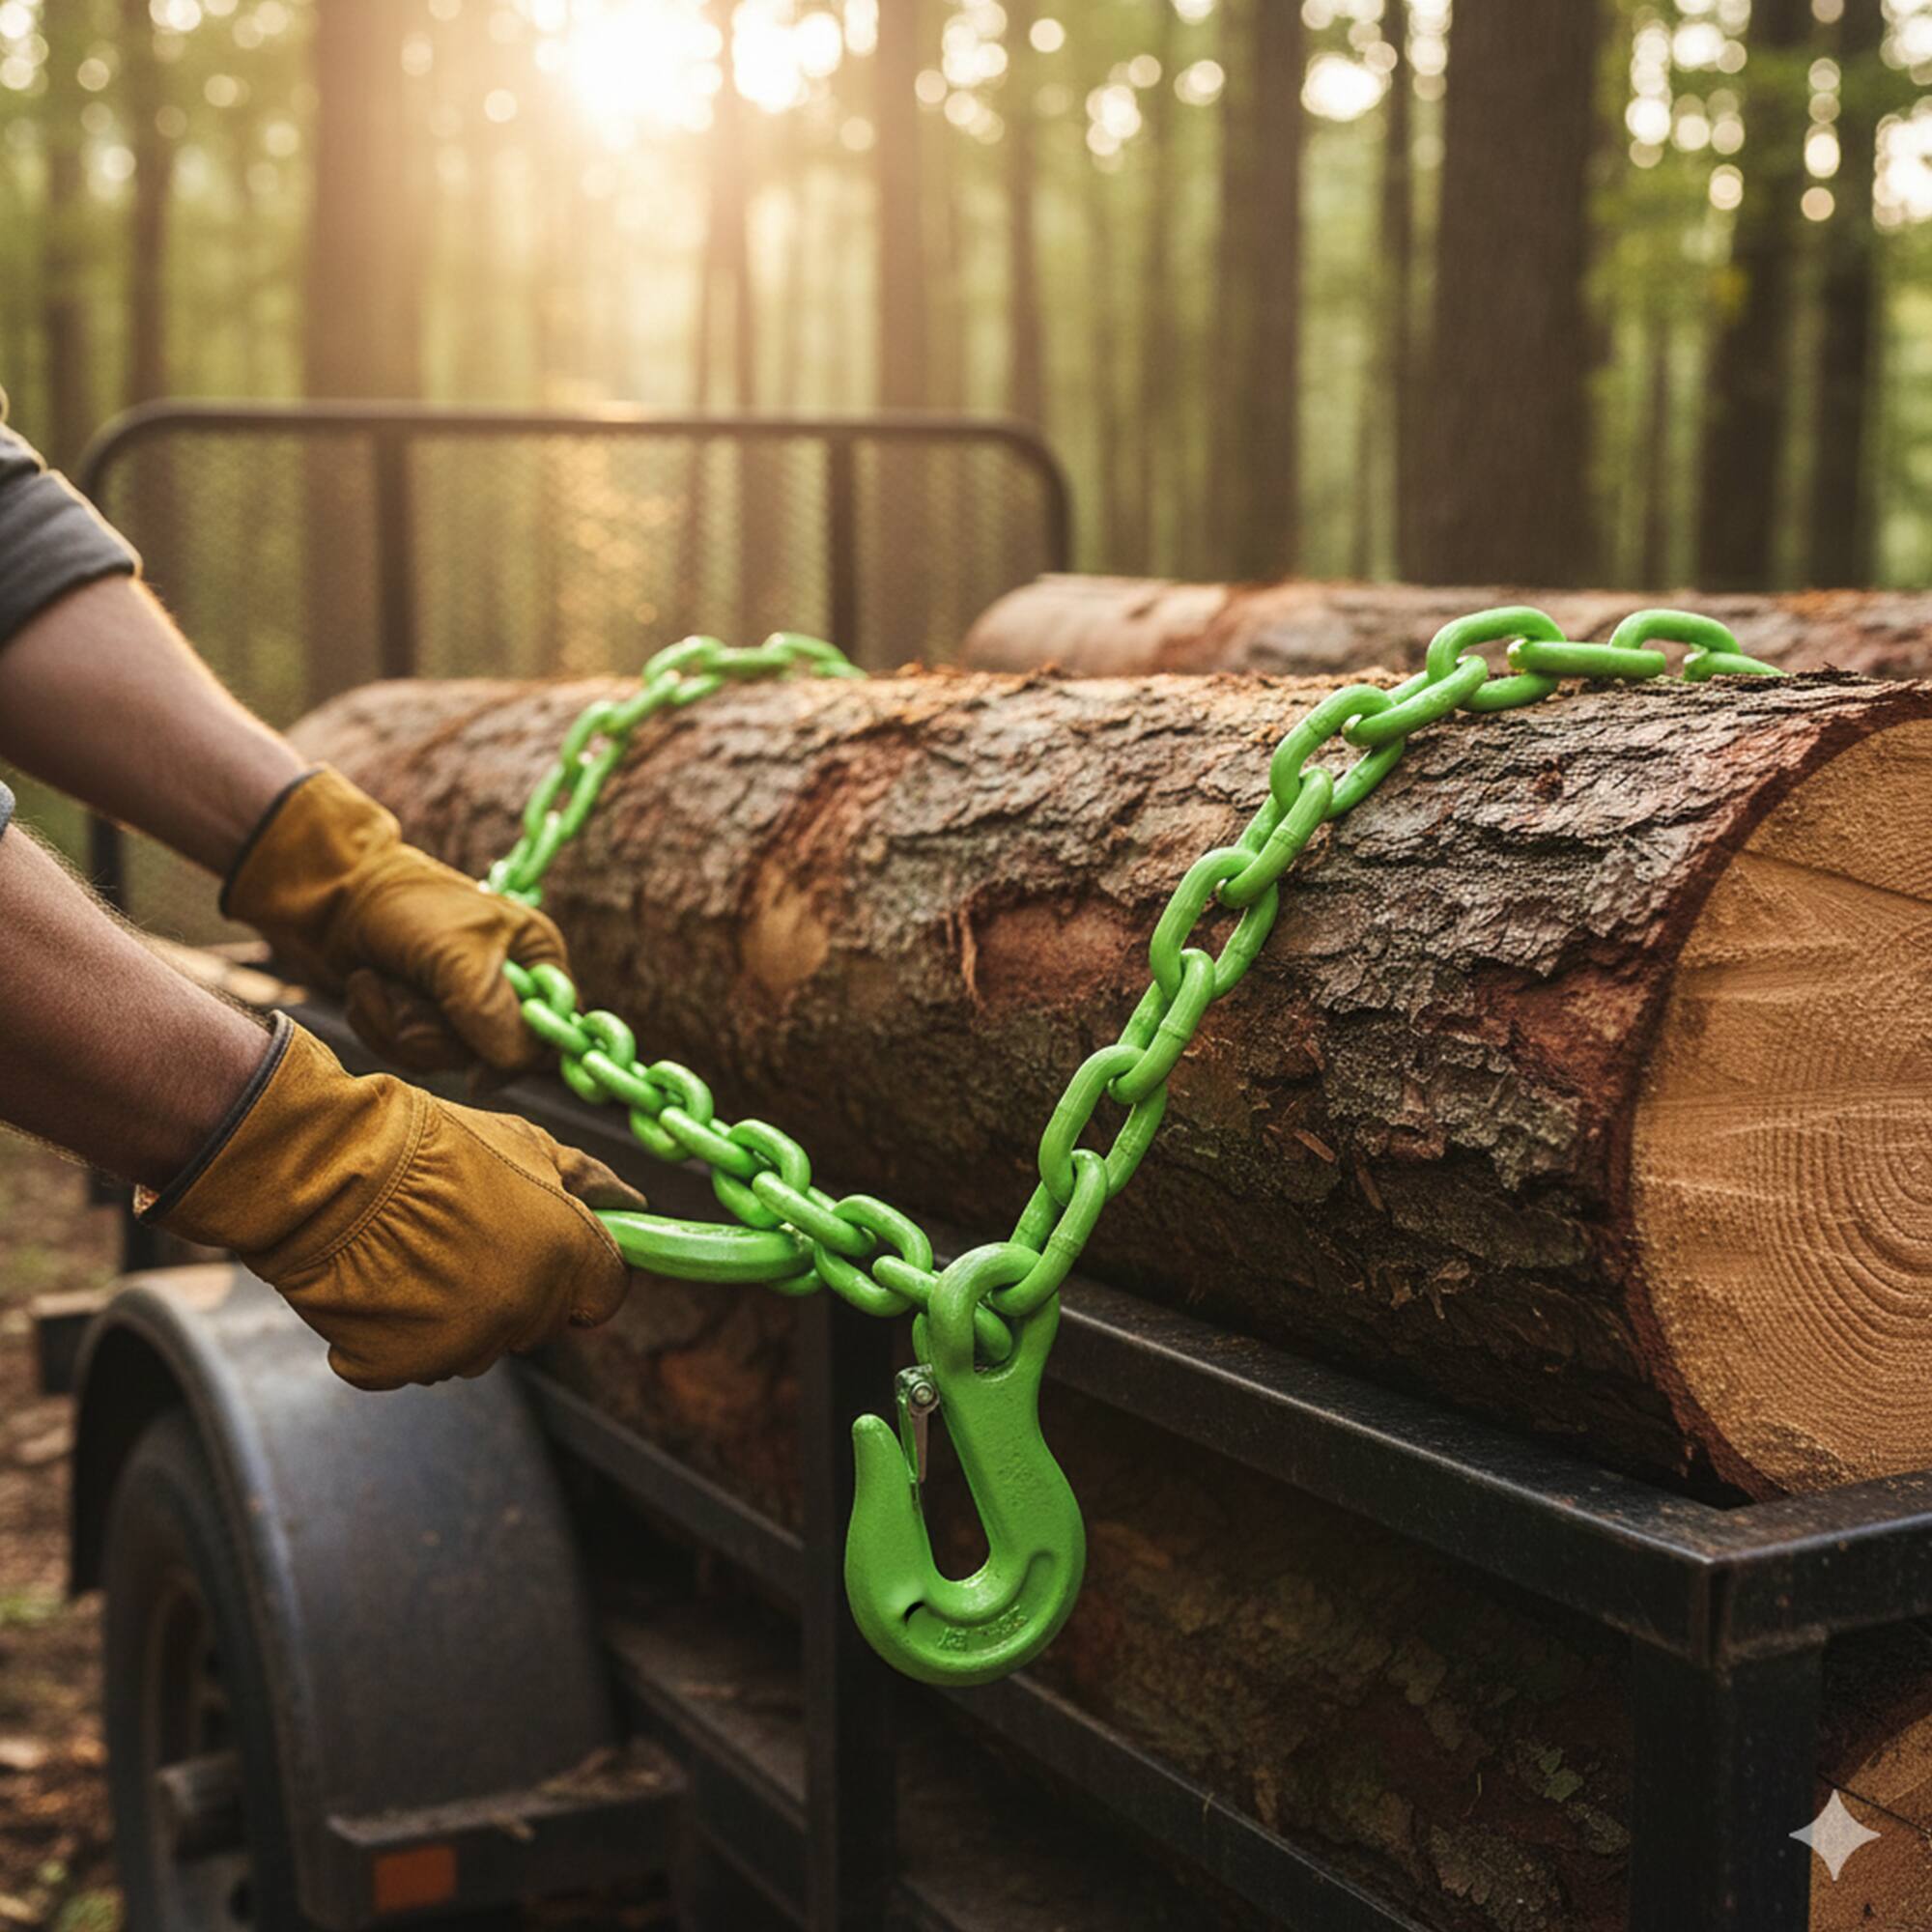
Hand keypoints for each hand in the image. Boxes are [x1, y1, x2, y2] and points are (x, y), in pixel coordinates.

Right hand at [146, 1019, 640, 1388]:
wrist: (330, 1167)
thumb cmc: (432, 1145)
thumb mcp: (526, 1142)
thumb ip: (590, 1182)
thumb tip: (636, 1202)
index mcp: (567, 1258)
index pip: (604, 1294)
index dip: (582, 1269)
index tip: (554, 1247)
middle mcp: (523, 1312)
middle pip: (541, 1320)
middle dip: (519, 1286)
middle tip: (469, 1235)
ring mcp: (460, 1347)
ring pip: (478, 1344)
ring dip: (460, 1312)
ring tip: (418, 1251)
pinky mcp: (398, 1368)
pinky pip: (414, 1360)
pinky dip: (398, 1332)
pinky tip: (381, 1281)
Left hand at [225, 766, 564, 1074]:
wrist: (332, 893)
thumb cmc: (405, 905)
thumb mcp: (456, 951)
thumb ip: (490, 1009)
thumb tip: (514, 1064)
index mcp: (535, 960)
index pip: (552, 1032)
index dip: (520, 1057)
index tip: (479, 1069)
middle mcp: (505, 988)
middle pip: (490, 1056)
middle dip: (437, 1032)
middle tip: (412, 991)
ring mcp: (460, 1008)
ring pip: (441, 1059)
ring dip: (397, 1026)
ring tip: (381, 980)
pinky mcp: (419, 1020)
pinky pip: (405, 1055)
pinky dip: (377, 1025)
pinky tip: (367, 987)